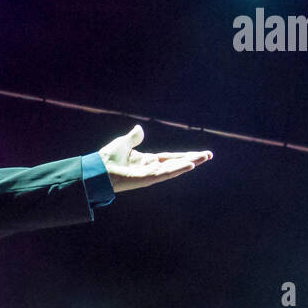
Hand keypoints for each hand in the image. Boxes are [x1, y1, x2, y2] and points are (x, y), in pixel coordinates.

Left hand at [97, 125, 211, 193]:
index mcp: (147, 160)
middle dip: (193, 159)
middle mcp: (151, 168)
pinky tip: (190, 164)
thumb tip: (140, 129)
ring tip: (204, 158)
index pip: (170, 157)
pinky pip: (165, 173)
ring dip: (190, 163)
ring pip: (174, 168)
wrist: (98, 169)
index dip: (184, 155)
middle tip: (209, 155)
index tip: (199, 153)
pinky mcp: (147, 179)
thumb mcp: (123, 143)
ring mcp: (150, 174)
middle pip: (176, 162)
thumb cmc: (107, 159)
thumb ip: (133, 138)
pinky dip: (178, 169)